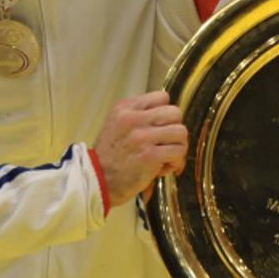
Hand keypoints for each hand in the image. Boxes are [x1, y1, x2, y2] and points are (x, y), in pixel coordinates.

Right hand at [92, 91, 187, 206]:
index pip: (162, 97)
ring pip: (181, 132)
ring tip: (166, 156)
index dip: (165, 113)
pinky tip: (162, 168)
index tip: (160, 127)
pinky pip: (179, 151)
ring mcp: (143, 137)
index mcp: (125, 108)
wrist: (97, 181)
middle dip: (175, 129)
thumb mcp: (116, 123)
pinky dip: (176, 162)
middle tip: (166, 143)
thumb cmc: (110, 155)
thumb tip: (168, 114)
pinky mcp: (151, 156)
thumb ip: (138, 114)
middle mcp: (133, 119)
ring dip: (178, 147)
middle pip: (175, 112)